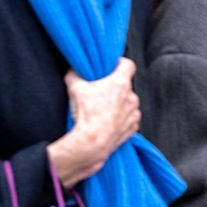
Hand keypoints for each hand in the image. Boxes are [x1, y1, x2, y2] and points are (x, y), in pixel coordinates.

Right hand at [48, 58, 141, 187]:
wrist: (93, 142)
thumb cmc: (87, 115)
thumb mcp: (75, 89)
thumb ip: (73, 75)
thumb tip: (72, 70)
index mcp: (120, 83)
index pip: (128, 64)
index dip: (120, 64)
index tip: (112, 67)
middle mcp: (131, 96)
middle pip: (125, 85)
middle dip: (114, 88)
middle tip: (100, 93)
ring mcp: (134, 112)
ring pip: (128, 103)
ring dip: (118, 104)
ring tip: (103, 110)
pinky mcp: (133, 126)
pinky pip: (129, 118)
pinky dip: (121, 119)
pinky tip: (108, 122)